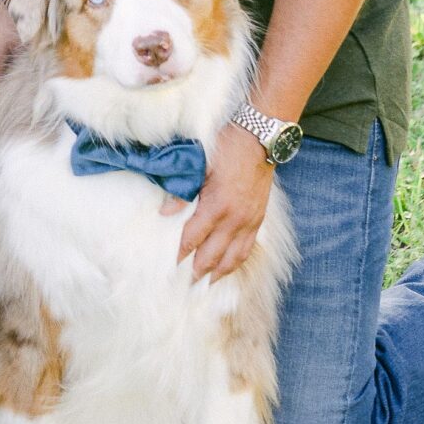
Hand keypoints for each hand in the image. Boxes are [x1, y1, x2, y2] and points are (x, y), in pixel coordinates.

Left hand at [176, 124, 272, 281]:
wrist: (260, 139)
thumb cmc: (227, 148)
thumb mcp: (199, 166)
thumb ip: (182, 192)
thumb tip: (164, 213)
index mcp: (216, 206)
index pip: (193, 239)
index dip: (181, 254)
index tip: (171, 266)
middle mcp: (235, 220)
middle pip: (213, 255)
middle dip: (198, 271)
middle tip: (186, 284)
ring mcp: (249, 222)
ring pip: (233, 257)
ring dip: (219, 273)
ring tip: (207, 284)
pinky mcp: (259, 219)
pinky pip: (248, 248)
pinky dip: (237, 261)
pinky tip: (229, 266)